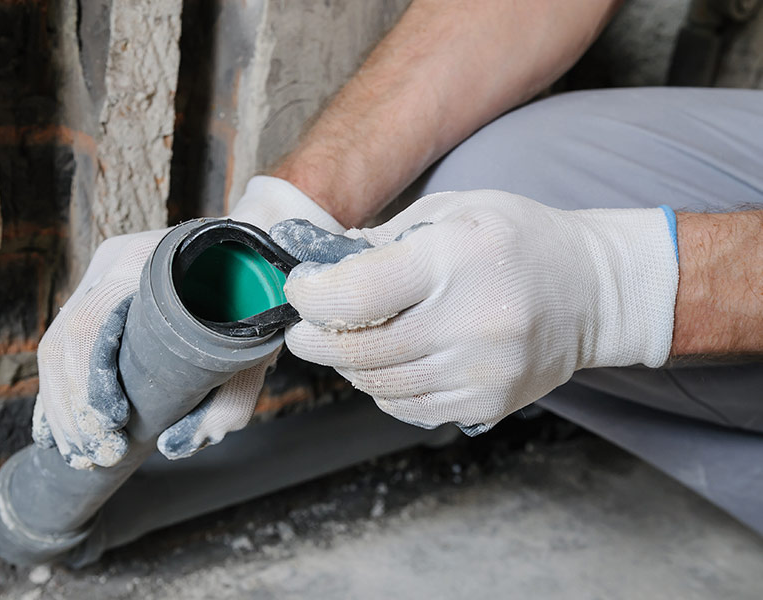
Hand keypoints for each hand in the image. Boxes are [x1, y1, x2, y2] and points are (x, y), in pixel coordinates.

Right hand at [33, 177, 342, 467]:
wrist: (259, 250)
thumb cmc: (257, 295)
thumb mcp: (255, 348)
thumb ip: (232, 400)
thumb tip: (177, 445)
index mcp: (144, 263)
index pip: (88, 327)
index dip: (89, 388)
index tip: (113, 430)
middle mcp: (112, 262)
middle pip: (64, 343)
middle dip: (72, 410)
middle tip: (97, 455)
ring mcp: (101, 273)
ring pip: (57, 347)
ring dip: (63, 408)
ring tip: (85, 453)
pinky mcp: (100, 291)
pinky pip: (65, 344)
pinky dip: (62, 392)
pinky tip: (66, 432)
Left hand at [274, 190, 678, 433]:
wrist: (592, 291)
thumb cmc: (518, 240)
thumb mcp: (453, 209)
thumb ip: (384, 239)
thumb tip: (322, 266)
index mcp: (456, 258)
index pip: (356, 294)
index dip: (311, 297)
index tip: (302, 290)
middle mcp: (471, 320)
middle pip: (358, 351)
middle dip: (314, 339)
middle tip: (304, 328)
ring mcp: (482, 370)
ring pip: (378, 384)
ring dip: (348, 365)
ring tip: (349, 341)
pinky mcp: (487, 403)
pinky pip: (408, 407)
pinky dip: (383, 387)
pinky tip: (390, 363)